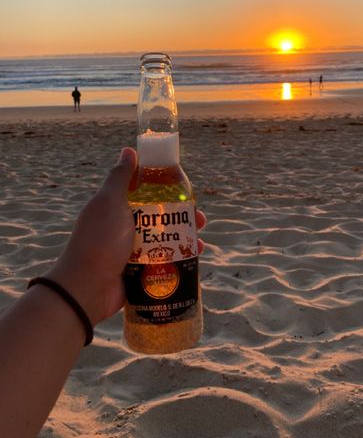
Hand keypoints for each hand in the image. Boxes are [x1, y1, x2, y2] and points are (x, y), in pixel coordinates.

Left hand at [48, 147, 205, 325]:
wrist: (87, 288)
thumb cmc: (99, 239)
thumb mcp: (109, 202)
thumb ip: (120, 177)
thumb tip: (129, 150)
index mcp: (118, 206)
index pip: (146, 190)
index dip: (167, 187)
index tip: (185, 188)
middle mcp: (126, 226)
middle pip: (161, 215)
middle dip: (183, 216)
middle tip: (199, 219)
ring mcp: (133, 249)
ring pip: (166, 238)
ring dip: (185, 237)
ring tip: (200, 241)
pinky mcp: (140, 270)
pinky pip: (164, 260)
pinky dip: (180, 258)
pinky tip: (195, 256)